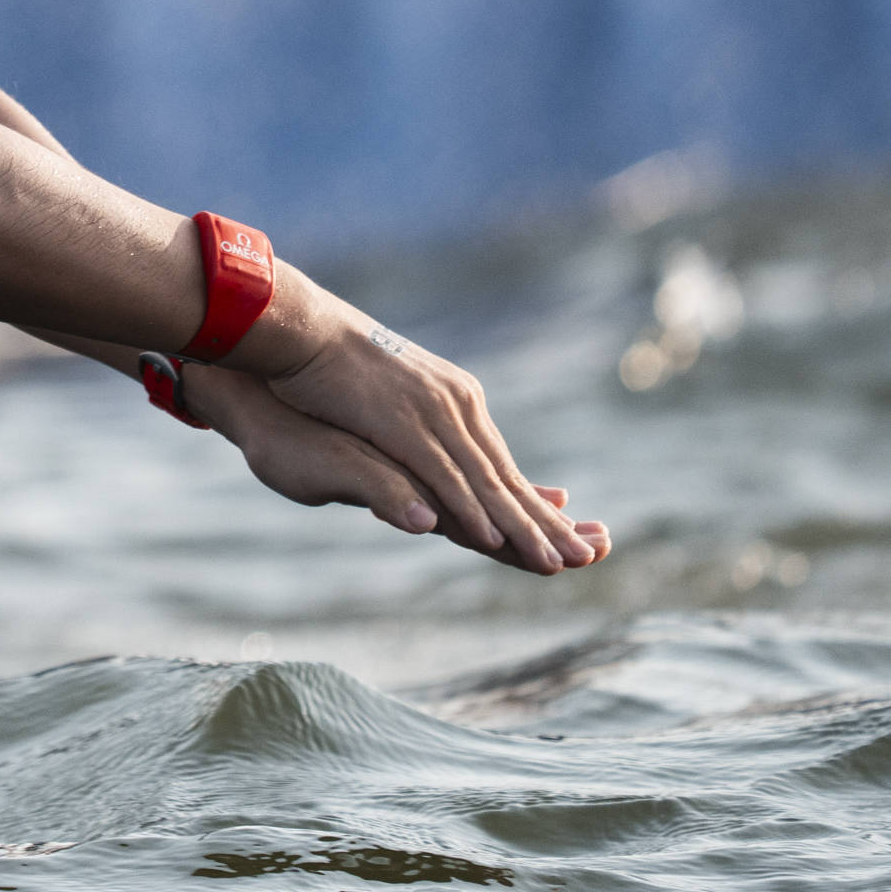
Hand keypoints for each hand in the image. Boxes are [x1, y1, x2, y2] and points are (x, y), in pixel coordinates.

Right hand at [232, 301, 608, 572]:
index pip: (499, 463)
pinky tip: (488, 538)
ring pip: (485, 482)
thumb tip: (418, 439)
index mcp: (455, 399)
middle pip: (505, 476)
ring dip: (520, 527)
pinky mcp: (402, 424)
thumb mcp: (383, 398)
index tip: (571, 529)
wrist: (299, 328)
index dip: (534, 502)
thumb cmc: (328, 364)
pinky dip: (470, 509)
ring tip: (554, 563)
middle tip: (590, 556)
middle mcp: (456, 406)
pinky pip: (443, 475)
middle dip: (548, 522)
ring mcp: (432, 414)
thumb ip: (409, 426)